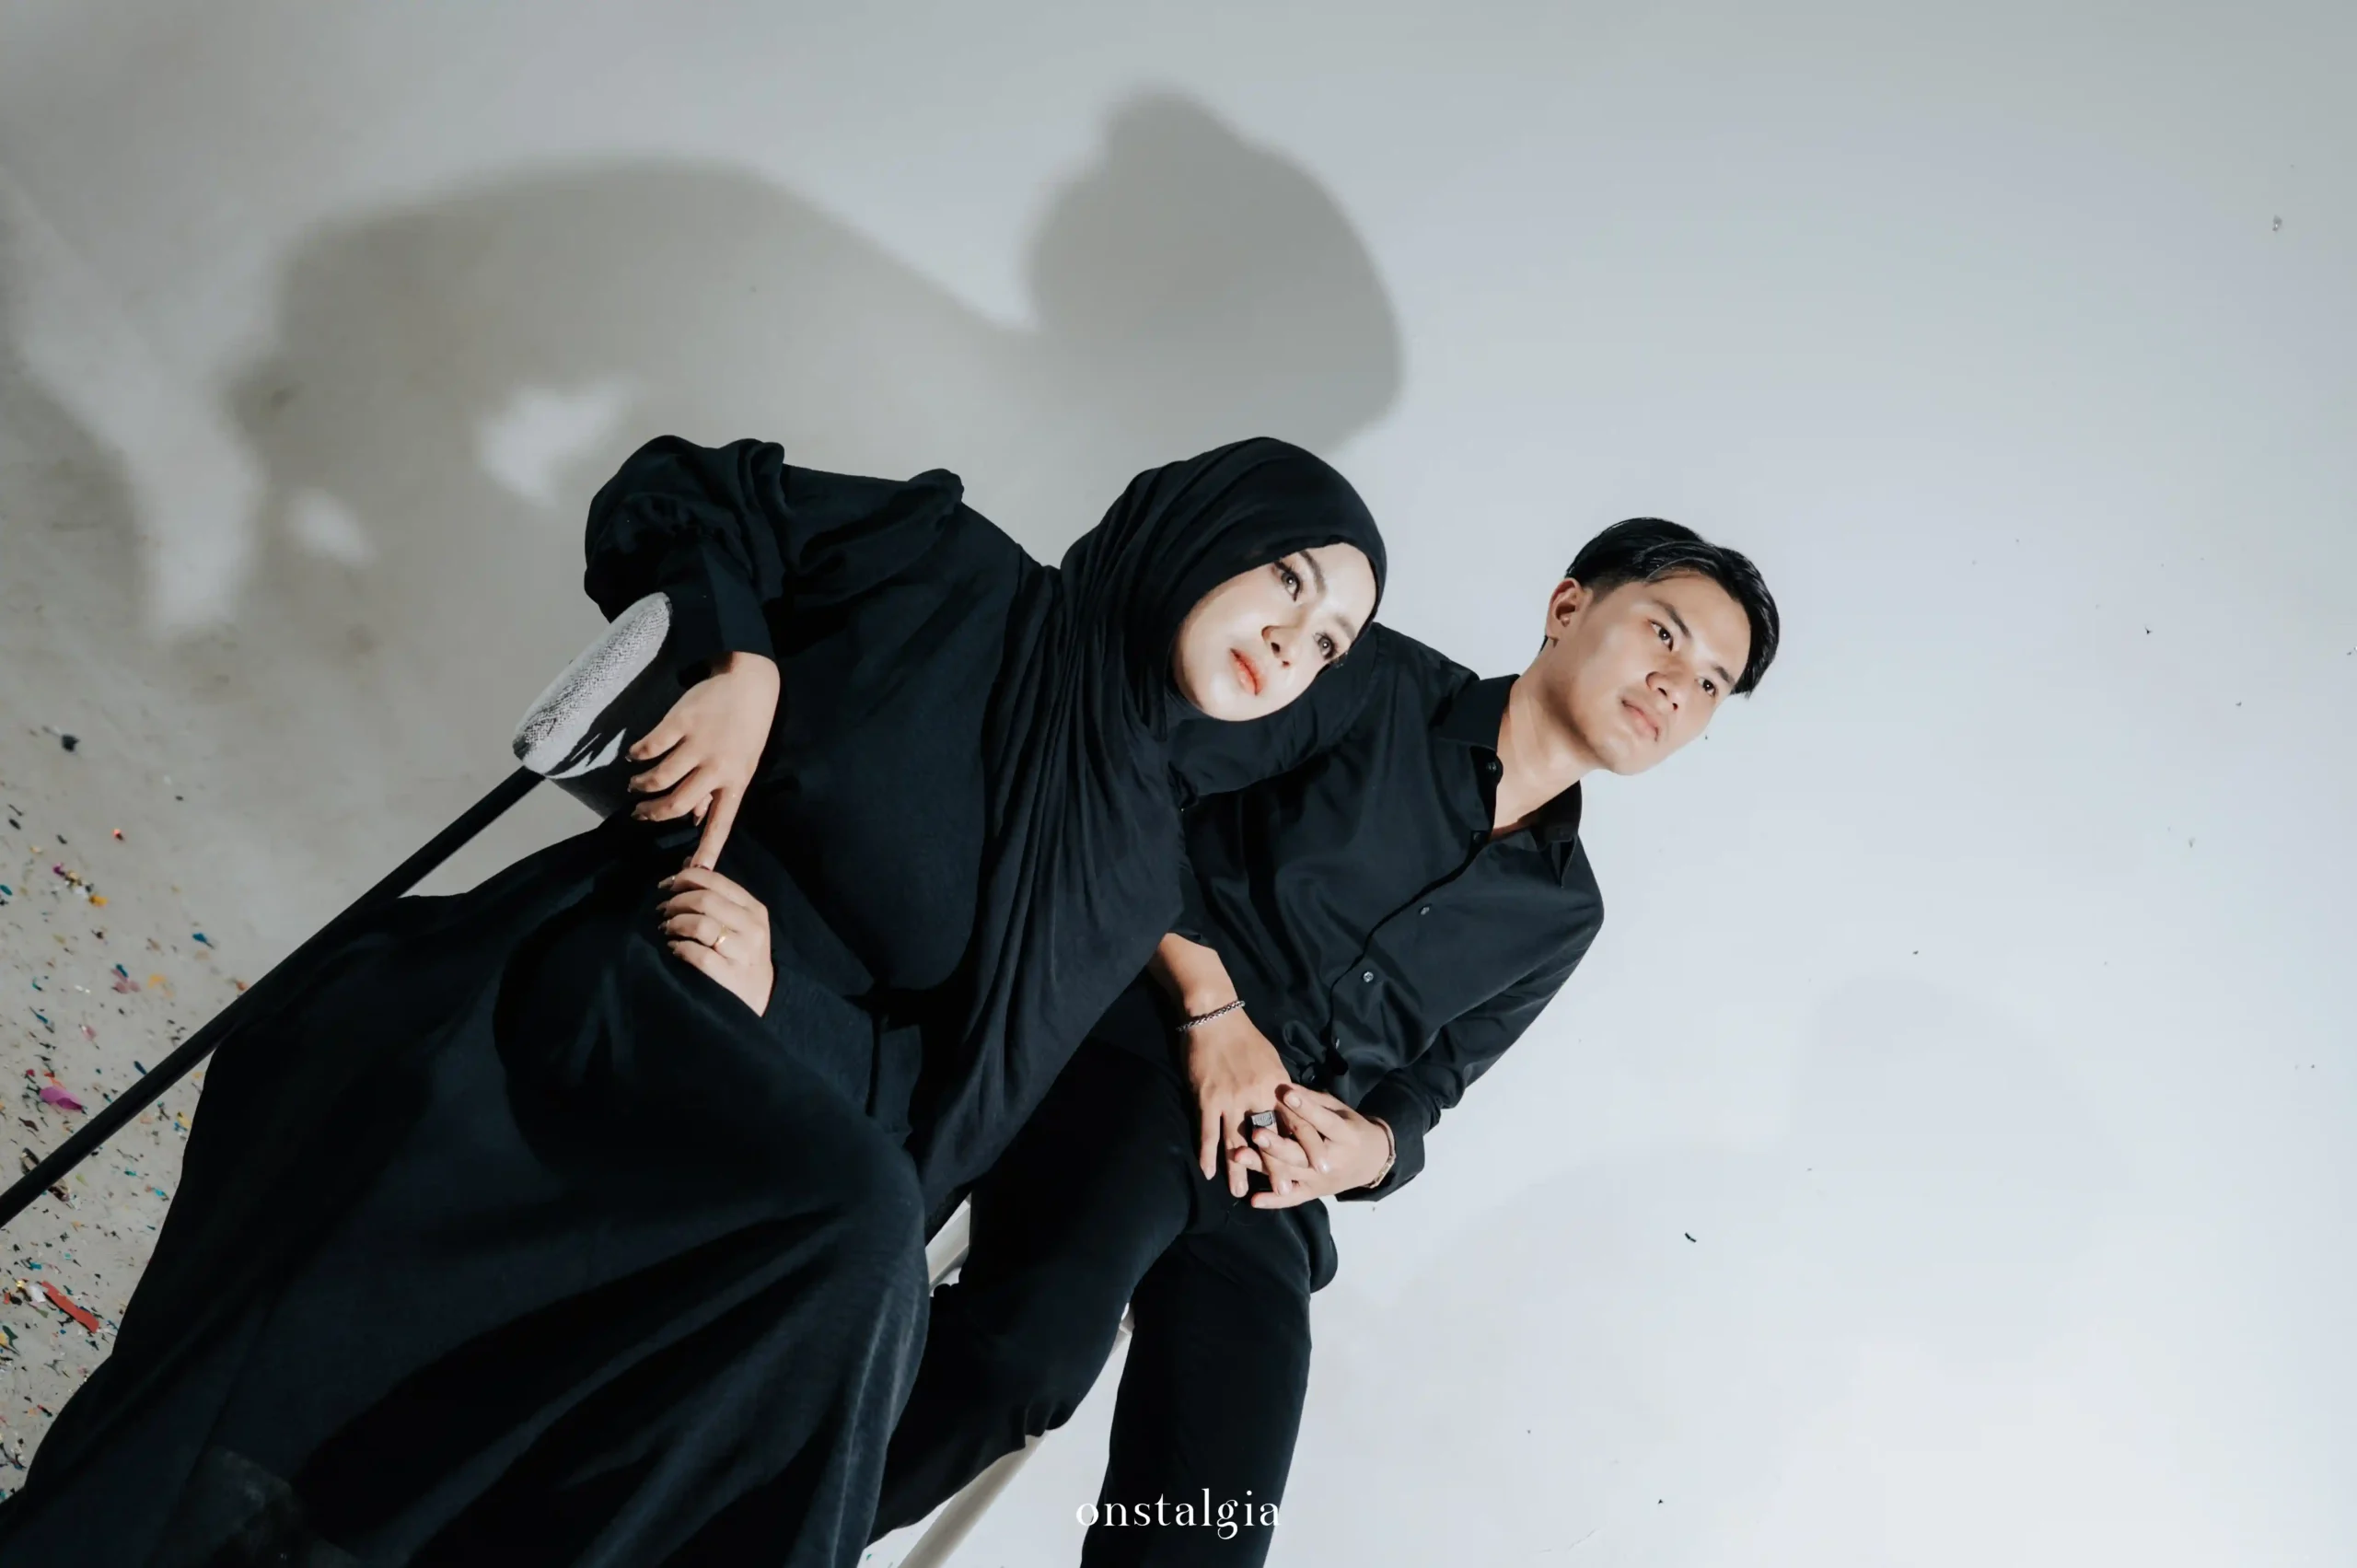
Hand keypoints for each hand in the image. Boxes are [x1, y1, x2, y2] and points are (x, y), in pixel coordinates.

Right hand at [627, 651, 780, 868]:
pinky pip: (650, 747)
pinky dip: (637, 756)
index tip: (693, 872)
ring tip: (635, 786)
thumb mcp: (743, 763)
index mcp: (736, 781)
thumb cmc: (747, 727)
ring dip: (641, 787)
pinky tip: (634, 758)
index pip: (721, 823)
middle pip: (677, 804)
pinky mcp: (681, 721)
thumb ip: (717, 792)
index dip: (707, 849)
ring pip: (659, 779)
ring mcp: (699, 744)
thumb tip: (695, 820)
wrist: (749, 682)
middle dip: (653, 814)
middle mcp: (717, 767)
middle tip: (640, 813)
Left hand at [656, 865, 773, 1013]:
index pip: (716, 881)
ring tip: (666, 929)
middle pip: (706, 900)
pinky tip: (674, 948)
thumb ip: (716, 894)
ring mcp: (743, 953)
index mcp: (754, 909)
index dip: (685, 878)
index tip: (666, 886)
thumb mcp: (740, 922)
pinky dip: (680, 948)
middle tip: (663, 910)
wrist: (761, 996)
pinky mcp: (730, 975)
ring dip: (675, 924)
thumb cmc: (743, 954)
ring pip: (701, 925)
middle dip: (676, 902)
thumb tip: (686, 864)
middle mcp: (752, 928)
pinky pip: (698, 954)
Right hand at [1184, 1008, 1295, 1196]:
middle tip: (1286, 1191)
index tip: (1321, 1166)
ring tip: (1239, 1192)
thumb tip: (1292, 1105)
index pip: (1298, 1121)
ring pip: (1236, 1141)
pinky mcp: (1207, 1099)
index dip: (1310, 1145)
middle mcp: (1257, 1096)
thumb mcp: (1271, 1060)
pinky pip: (1207, 1131)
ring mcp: (1230, 1100)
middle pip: (1270, 1137)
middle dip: (1278, 1166)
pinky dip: (1207, 1153)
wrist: (1215, 1016)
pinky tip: (1207, 1172)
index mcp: (1276, 1086)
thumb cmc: (1245, 1037)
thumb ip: (1280, 1085)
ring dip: (1238, 1168)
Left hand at [1228, 1084, 1391, 1208]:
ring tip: (1240, 1156)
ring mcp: (1322, 1181)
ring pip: (1292, 1174)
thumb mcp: (1340, 1110)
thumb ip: (1314, 1101)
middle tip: (1255, 1133)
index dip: (1305, 1108)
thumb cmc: (1351, 1128)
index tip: (1285, 1093)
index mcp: (1345, 1135)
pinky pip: (1292, 1200)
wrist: (1372, 1162)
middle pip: (1302, 1154)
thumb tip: (1286, 1086)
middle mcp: (1333, 1161)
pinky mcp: (1314, 1193)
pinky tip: (1253, 1200)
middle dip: (1277, 1145)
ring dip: (1265, 1167)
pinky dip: (1272, 1201)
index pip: (1323, 1122)